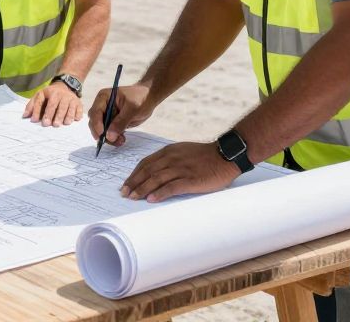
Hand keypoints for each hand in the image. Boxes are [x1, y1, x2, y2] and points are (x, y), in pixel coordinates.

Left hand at [23, 82, 83, 126]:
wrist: (65, 86)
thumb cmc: (50, 95)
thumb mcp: (40, 96)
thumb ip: (32, 106)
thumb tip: (25, 116)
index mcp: (48, 92)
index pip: (41, 101)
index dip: (37, 111)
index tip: (34, 120)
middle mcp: (60, 94)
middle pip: (56, 105)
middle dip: (53, 114)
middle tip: (50, 124)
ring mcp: (70, 98)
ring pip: (68, 107)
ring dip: (66, 116)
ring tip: (64, 123)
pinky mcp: (78, 102)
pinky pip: (79, 109)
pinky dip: (77, 114)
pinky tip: (75, 120)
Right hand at [87, 83, 154, 146]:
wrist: (149, 98)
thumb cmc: (140, 98)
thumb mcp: (132, 108)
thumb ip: (120, 122)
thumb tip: (109, 136)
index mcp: (103, 97)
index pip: (95, 112)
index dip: (97, 125)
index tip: (103, 135)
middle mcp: (102, 106)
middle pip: (94, 122)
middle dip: (102, 133)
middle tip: (113, 141)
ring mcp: (106, 115)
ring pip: (101, 130)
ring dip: (108, 138)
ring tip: (121, 141)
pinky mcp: (112, 123)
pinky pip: (108, 133)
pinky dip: (113, 138)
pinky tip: (122, 140)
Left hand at [121, 141, 239, 202]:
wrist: (225, 156)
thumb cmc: (204, 156)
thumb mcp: (182, 151)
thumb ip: (169, 159)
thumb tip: (155, 172)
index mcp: (168, 152)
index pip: (145, 163)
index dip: (134, 174)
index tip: (126, 183)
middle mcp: (172, 159)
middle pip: (147, 171)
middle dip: (134, 182)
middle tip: (124, 193)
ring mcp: (181, 169)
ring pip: (156, 179)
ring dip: (142, 189)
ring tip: (133, 197)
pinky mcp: (190, 179)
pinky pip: (171, 186)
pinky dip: (160, 193)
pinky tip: (152, 199)